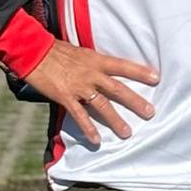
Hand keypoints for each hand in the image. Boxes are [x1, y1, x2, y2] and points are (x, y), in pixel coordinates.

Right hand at [22, 41, 158, 144]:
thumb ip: (96, 63)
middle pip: (118, 89)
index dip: (140, 71)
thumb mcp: (83, 52)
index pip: (123, 66)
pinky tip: (96, 139)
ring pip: (102, 105)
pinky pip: (79, 115)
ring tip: (127, 132)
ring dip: (115, 120)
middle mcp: (91, 74)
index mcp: (97, 60)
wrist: (35, 53)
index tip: (156, 78)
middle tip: (150, 112)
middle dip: (135, 101)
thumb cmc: (58, 51)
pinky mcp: (65, 97)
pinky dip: (88, 128)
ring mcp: (79, 87)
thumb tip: (108, 69)